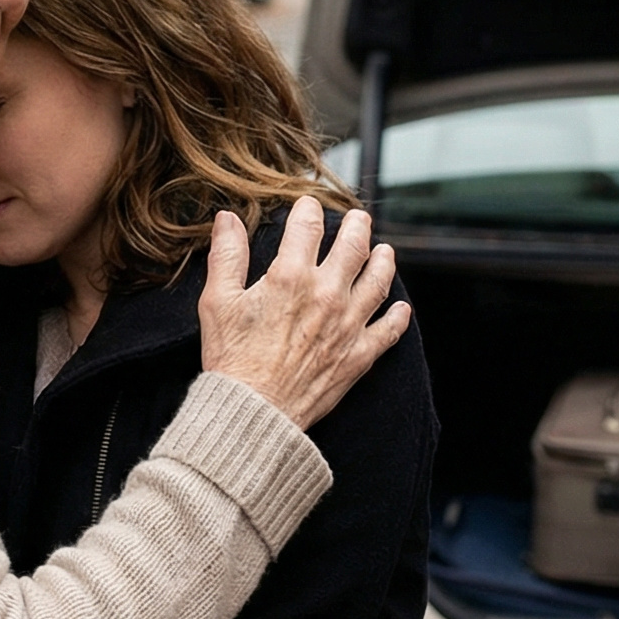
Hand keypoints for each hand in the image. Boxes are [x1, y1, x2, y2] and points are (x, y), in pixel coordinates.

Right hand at [198, 199, 411, 430]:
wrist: (253, 412)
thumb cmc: (231, 360)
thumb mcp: (217, 302)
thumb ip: (227, 256)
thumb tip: (228, 219)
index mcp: (290, 276)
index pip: (307, 225)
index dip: (308, 209)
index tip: (308, 206)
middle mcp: (326, 294)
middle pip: (354, 245)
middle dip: (356, 226)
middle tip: (358, 220)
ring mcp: (348, 325)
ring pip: (378, 280)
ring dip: (384, 261)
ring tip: (384, 252)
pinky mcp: (359, 355)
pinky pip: (389, 330)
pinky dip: (398, 317)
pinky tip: (401, 308)